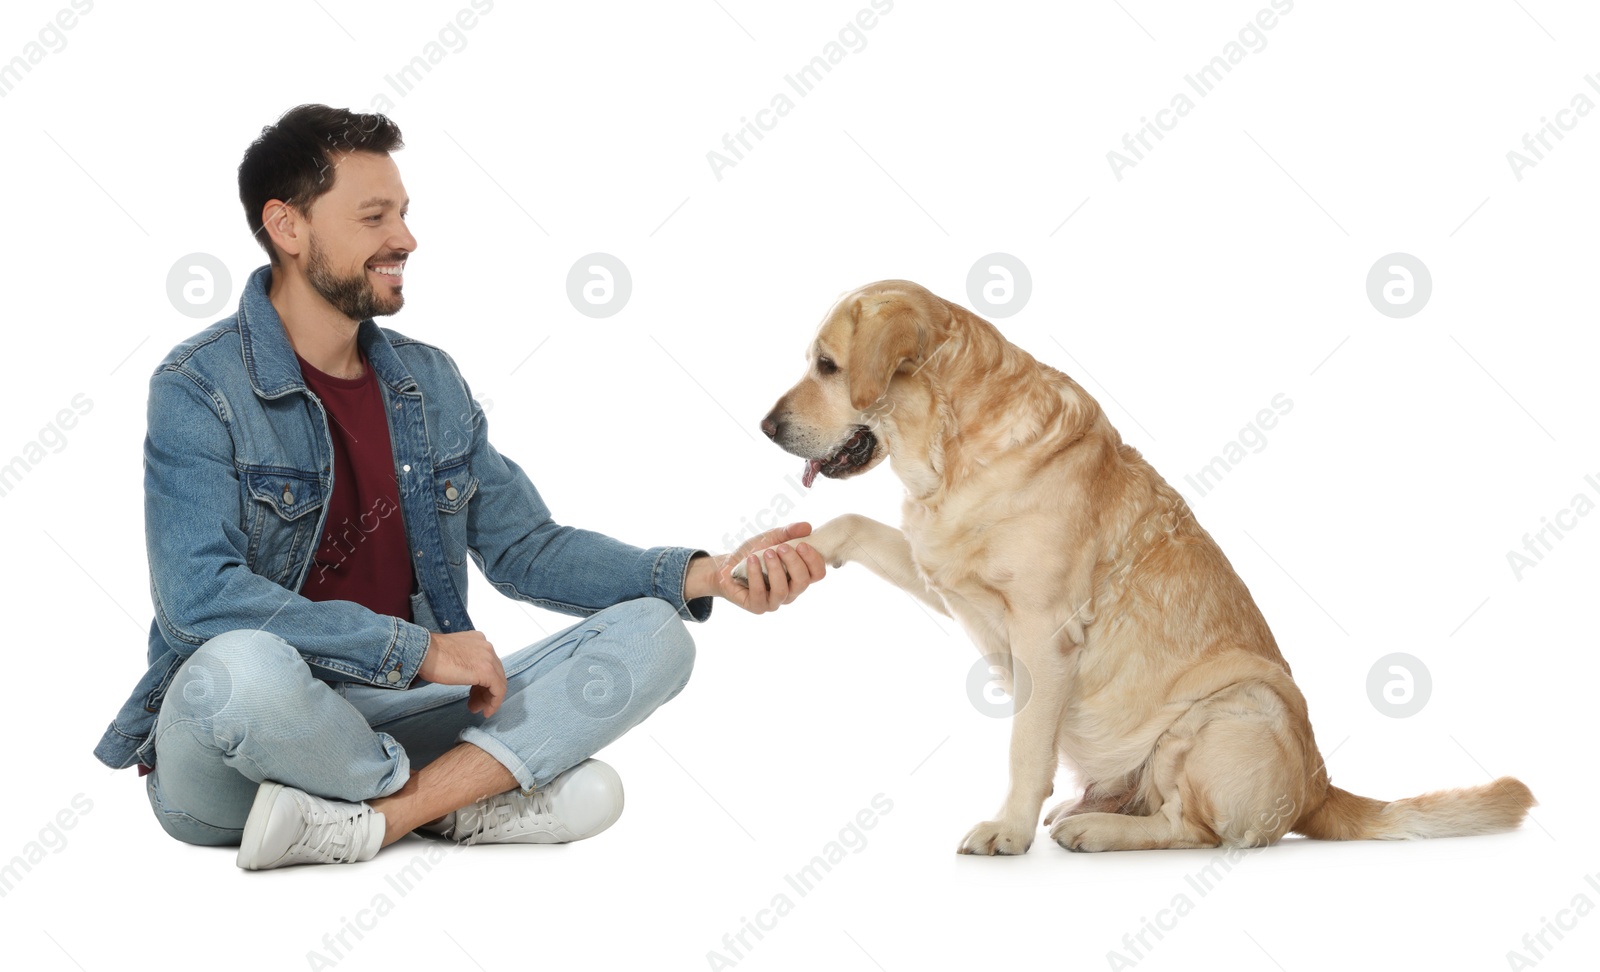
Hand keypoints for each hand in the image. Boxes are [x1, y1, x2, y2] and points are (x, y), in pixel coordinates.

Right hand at [418, 630, 506, 717]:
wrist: (423, 652)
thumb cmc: (429, 655)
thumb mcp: (452, 655)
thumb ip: (464, 661)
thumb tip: (466, 674)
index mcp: (478, 640)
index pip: (487, 664)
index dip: (482, 681)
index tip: (474, 694)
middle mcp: (486, 647)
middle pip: (494, 673)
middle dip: (485, 691)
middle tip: (474, 703)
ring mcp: (488, 658)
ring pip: (498, 682)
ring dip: (488, 699)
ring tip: (476, 709)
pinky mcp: (487, 671)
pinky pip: (498, 690)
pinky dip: (494, 703)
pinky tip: (486, 711)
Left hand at [705, 522, 826, 614]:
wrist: (727, 565)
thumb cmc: (753, 553)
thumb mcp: (771, 538)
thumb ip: (788, 532)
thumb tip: (807, 527)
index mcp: (798, 576)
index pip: (817, 574)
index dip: (814, 560)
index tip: (803, 545)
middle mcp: (790, 591)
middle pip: (803, 582)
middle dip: (794, 562)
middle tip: (781, 548)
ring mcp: (774, 601)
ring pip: (783, 590)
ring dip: (775, 569)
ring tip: (767, 553)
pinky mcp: (757, 606)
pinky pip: (761, 593)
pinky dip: (756, 574)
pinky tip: (752, 560)